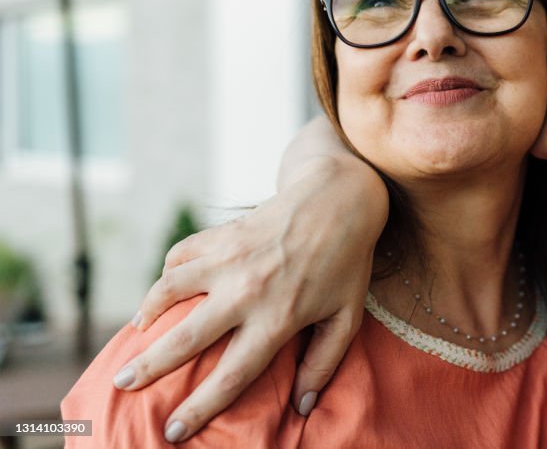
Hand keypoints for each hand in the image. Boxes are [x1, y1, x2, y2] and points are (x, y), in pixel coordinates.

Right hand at [113, 156, 387, 441]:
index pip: (231, 376)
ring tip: (135, 336)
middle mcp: (247, 291)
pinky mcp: (222, 234)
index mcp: (278, 318)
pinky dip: (166, 274)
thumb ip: (323, 363)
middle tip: (123, 384)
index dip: (200, 408)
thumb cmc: (347, 263)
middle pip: (186, 339)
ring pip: (169, 290)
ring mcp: (230, 259)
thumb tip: (302, 406)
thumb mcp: (347, 317)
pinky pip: (180, 255)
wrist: (338, 197)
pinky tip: (163, 290)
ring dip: (145, 314)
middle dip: (149, 367)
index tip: (174, 431)